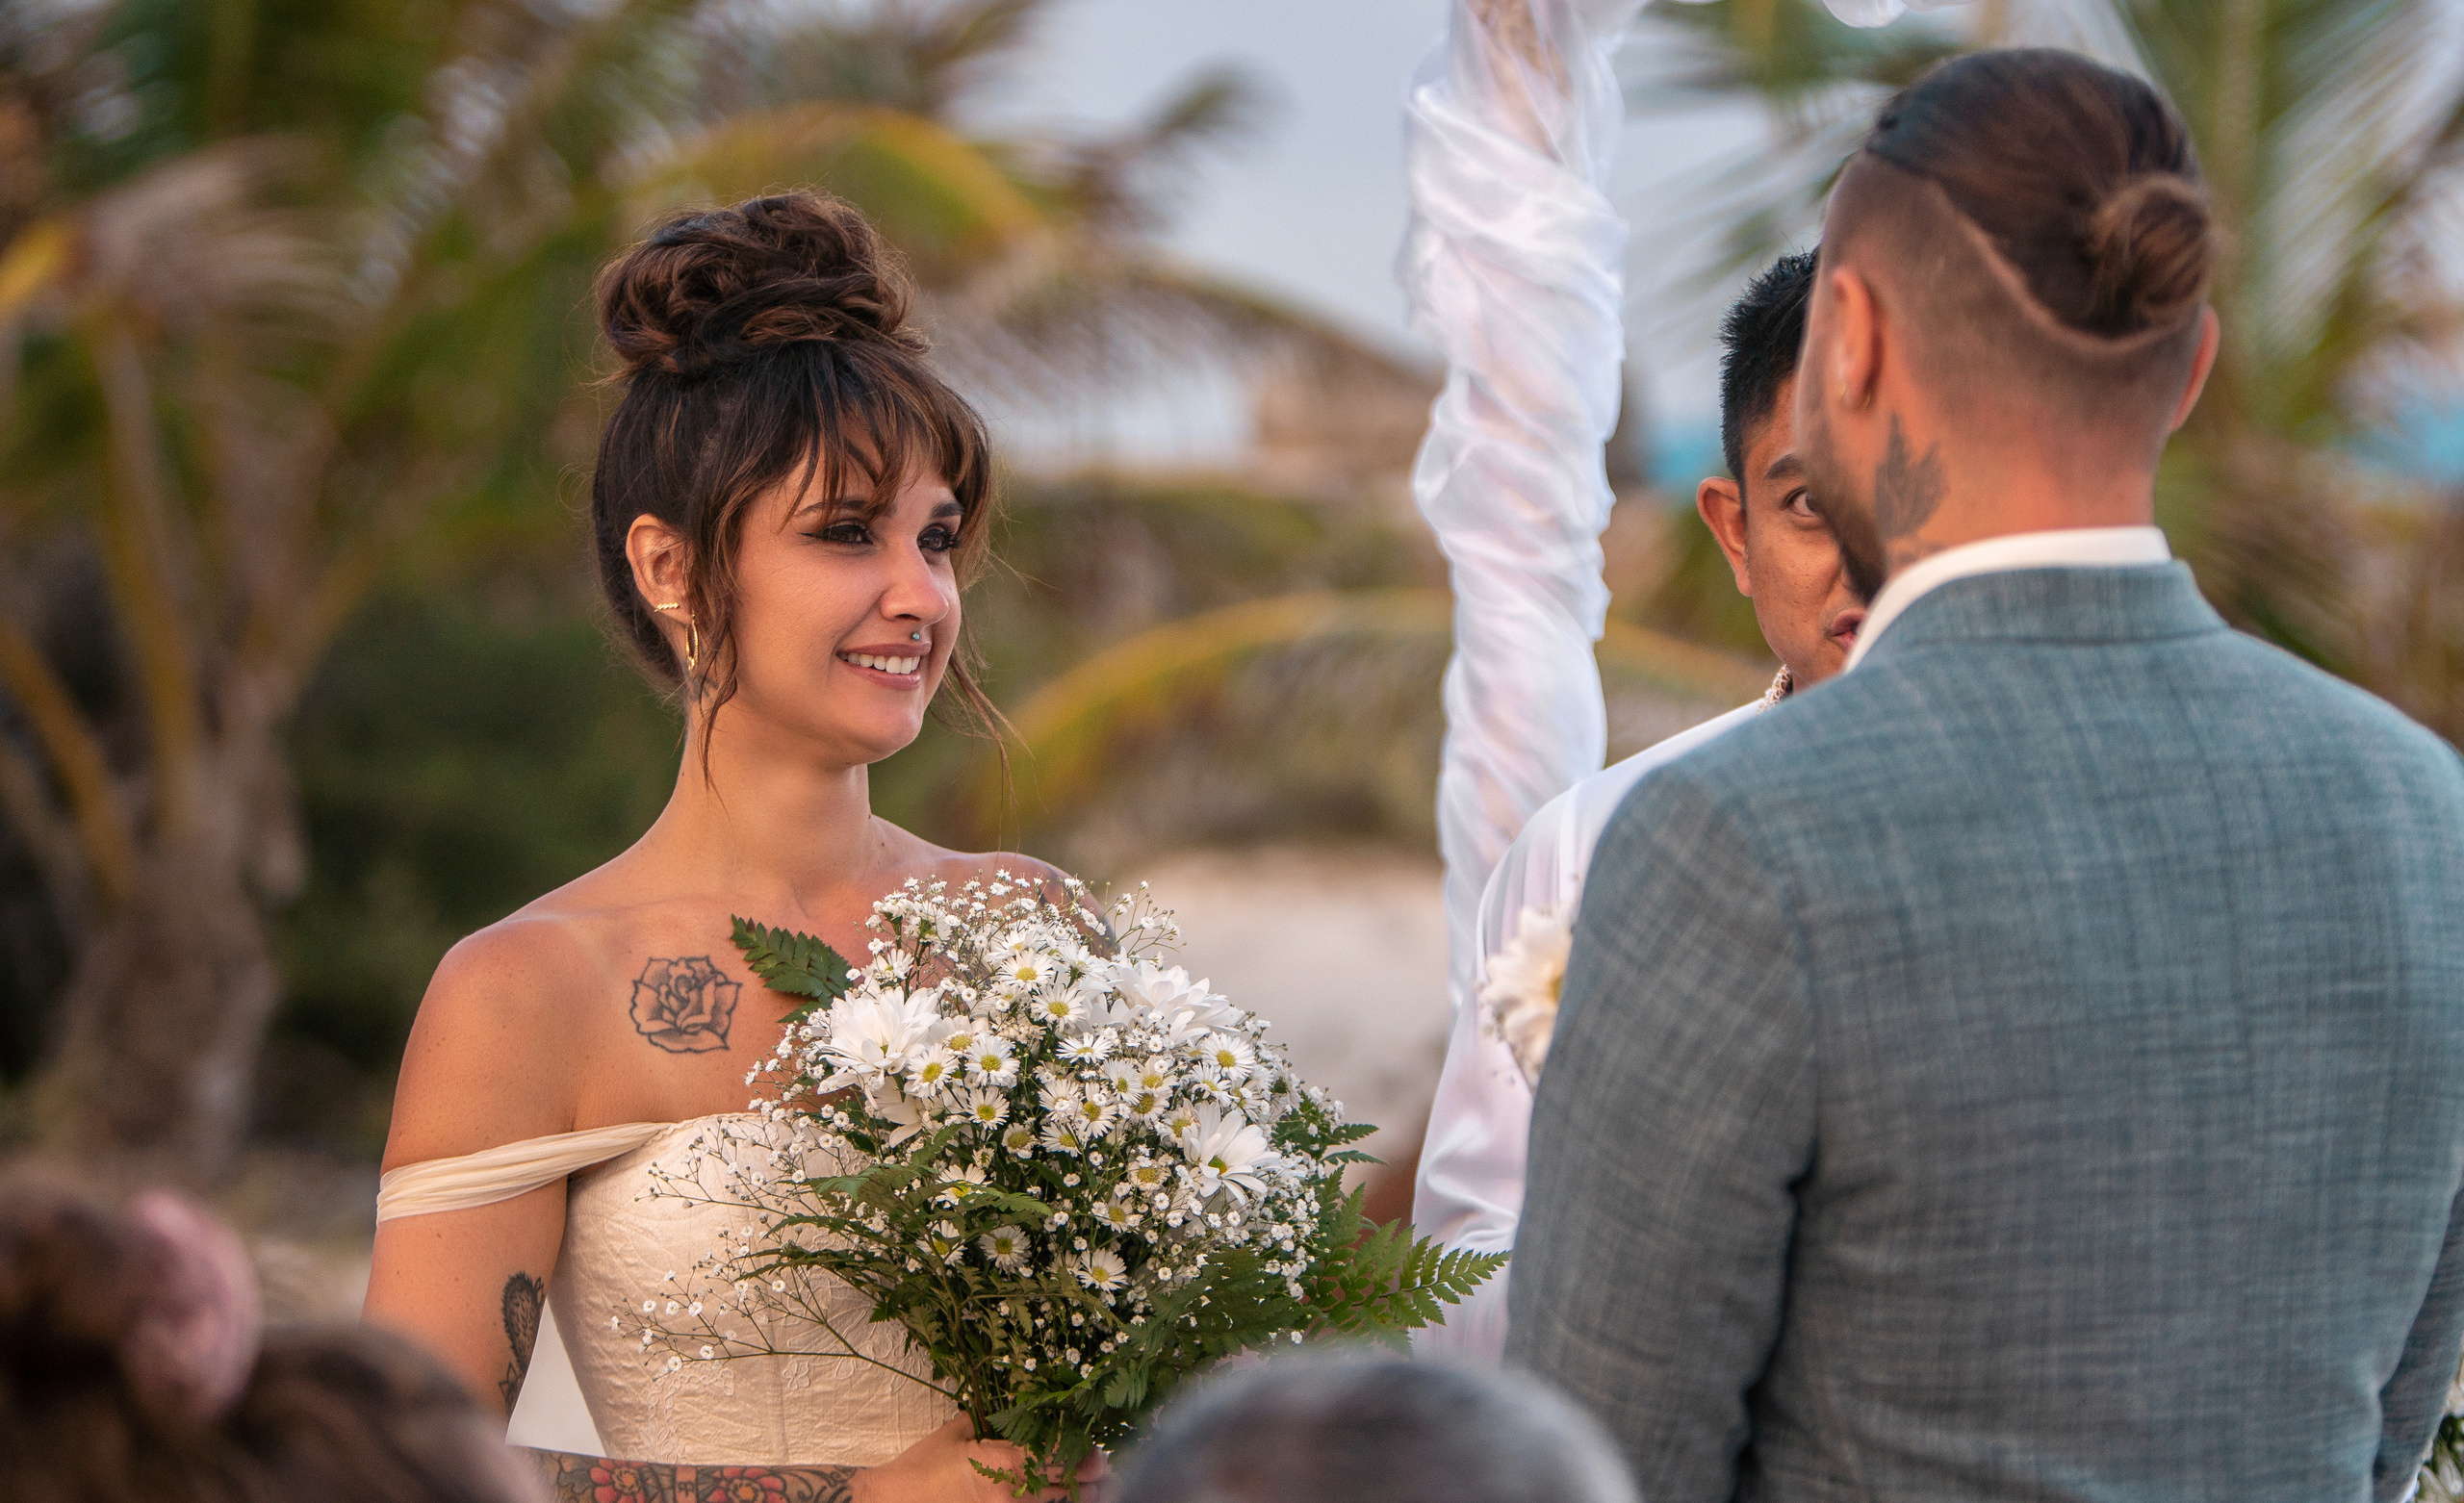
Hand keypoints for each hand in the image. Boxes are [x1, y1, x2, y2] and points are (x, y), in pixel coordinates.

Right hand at [854, 1418, 1108, 1502]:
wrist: (892, 1501)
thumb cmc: (922, 1466)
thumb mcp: (954, 1432)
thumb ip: (982, 1421)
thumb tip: (997, 1411)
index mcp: (1002, 1461)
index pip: (1052, 1456)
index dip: (1079, 1454)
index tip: (1098, 1450)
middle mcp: (1010, 1491)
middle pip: (1060, 1485)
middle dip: (1086, 1478)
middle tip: (1106, 1472)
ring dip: (1076, 1499)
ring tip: (1095, 1493)